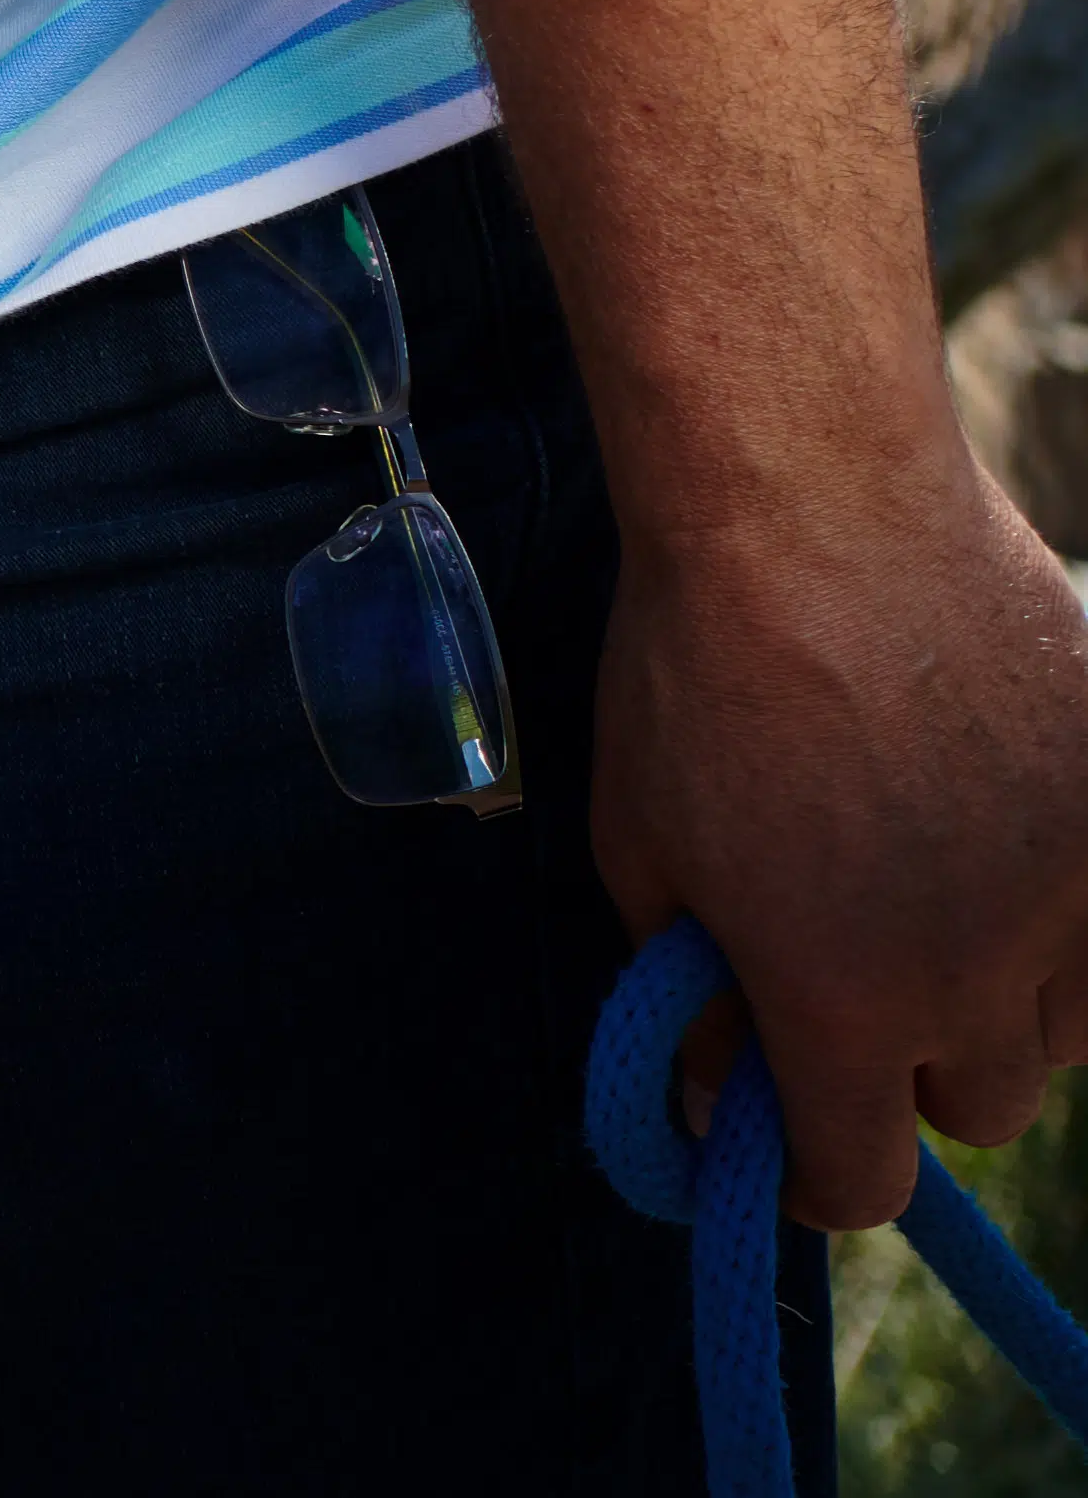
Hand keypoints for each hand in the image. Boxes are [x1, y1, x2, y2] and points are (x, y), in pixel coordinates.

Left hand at [595, 456, 1087, 1226]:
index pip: (859, 1181)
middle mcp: (977, 974)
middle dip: (906, 1063)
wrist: (813, 504)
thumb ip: (686, 992)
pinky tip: (998, 847)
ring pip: (1061, 1034)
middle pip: (971, 1105)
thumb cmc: (697, 666)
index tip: (785, 1128)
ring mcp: (1071, 895)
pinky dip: (1069, 928)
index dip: (811, 1170)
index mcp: (842, 998)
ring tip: (926, 884)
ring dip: (1000, 998)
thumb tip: (715, 1097)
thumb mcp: (642, 842)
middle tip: (851, 968)